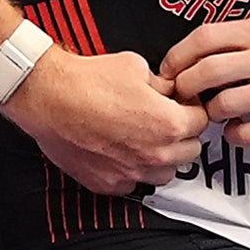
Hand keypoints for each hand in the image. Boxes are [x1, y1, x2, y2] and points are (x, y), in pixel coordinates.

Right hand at [10, 46, 208, 192]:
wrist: (48, 97)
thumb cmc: (86, 82)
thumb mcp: (136, 66)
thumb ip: (161, 84)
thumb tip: (167, 90)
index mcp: (168, 124)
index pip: (201, 121)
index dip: (192, 109)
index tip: (183, 105)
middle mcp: (154, 154)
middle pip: (190, 151)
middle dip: (182, 134)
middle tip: (165, 120)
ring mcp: (131, 172)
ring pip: (166, 173)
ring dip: (162, 157)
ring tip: (145, 138)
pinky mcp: (109, 183)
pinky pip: (134, 182)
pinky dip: (133, 170)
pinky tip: (121, 151)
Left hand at [162, 15, 249, 148]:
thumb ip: (239, 41)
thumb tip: (188, 55)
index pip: (205, 37)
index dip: (178, 56)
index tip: (168, 72)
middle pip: (207, 71)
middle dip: (185, 89)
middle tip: (183, 99)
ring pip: (223, 104)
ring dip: (210, 115)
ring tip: (217, 114)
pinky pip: (246, 133)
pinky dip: (234, 136)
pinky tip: (239, 130)